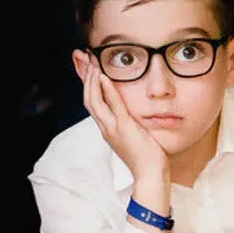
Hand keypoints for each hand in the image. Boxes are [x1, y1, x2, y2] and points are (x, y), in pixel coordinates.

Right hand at [74, 50, 169, 195]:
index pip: (91, 102)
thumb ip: (128, 123)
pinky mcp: (125, 128)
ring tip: (91, 62)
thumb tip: (130, 112)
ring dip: (91, 80)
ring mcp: (113, 128)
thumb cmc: (147, 157)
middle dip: (84, 77)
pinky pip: (114, 106)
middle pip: (88, 98)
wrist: (150, 175)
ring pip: (94, 101)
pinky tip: (104, 76)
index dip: (86, 84)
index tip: (85, 66)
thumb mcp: (134, 136)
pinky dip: (107, 90)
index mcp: (107, 128)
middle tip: (83, 57)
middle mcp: (105, 127)